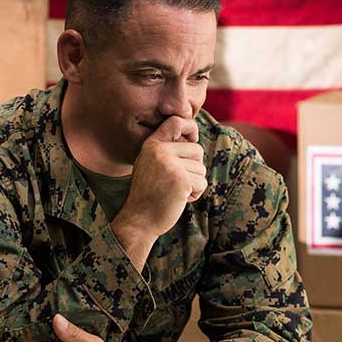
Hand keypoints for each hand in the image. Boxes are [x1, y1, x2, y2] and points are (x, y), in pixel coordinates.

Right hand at [112, 116, 205, 268]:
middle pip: (197, 150)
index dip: (190, 126)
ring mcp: (170, 165)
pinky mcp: (181, 179)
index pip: (175, 122)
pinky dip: (196, 194)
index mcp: (151, 145)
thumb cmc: (149, 194)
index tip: (193, 138)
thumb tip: (193, 138)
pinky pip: (202, 182)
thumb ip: (167, 151)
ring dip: (194, 183)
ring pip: (200, 168)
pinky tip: (180, 199)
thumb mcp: (151, 165)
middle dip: (194, 167)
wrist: (139, 220)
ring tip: (176, 192)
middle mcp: (159, 151)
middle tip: (178, 182)